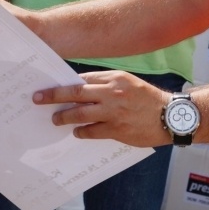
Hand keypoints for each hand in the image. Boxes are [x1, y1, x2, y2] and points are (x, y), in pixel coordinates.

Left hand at [32, 70, 171, 147]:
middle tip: (38, 98)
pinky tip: (76, 131)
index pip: (82, 78)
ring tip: (55, 119)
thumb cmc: (147, 98)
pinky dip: (81, 131)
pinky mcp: (116, 130)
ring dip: (64, 116)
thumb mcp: (128, 82)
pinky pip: (91, 131)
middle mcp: (112, 92)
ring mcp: (113, 112)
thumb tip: (81, 87)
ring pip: (79, 113)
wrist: (170, 116)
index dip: (65, 83)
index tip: (51, 85)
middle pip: (75, 92)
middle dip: (54, 95)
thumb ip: (106, 83)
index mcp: (114, 78)